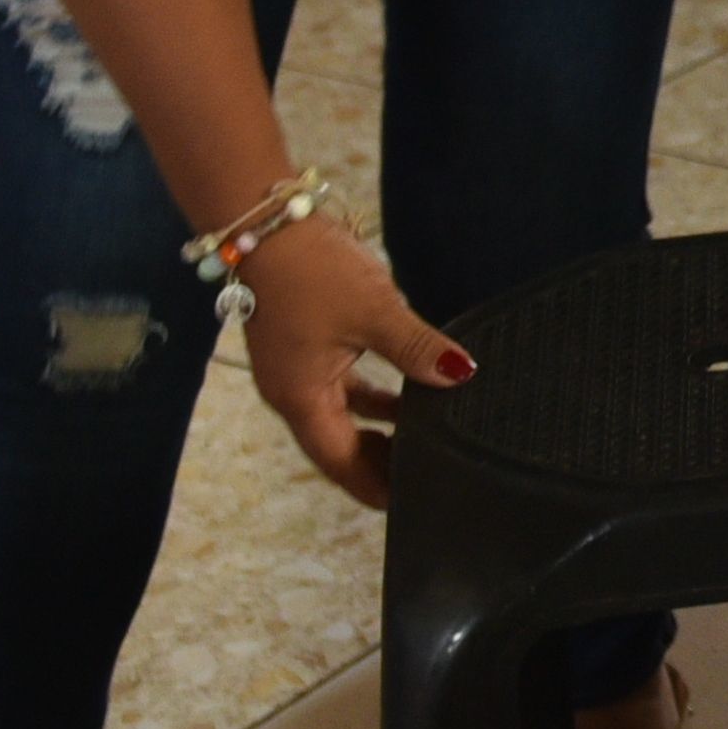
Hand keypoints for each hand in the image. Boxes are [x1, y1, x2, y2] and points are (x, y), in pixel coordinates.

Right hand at [234, 214, 461, 509]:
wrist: (267, 224)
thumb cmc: (312, 270)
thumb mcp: (374, 311)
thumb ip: (417, 349)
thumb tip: (460, 375)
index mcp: (301, 399)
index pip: (342, 464)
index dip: (377, 487)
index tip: (413, 504)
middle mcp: (292, 394)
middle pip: (339, 449)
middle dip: (380, 467)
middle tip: (427, 477)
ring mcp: (295, 372)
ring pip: (342, 418)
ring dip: (379, 433)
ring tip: (424, 443)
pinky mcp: (303, 348)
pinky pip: (341, 389)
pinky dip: (372, 399)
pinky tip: (407, 396)